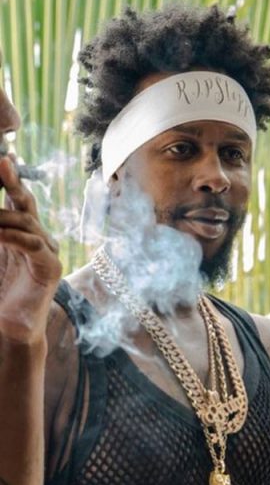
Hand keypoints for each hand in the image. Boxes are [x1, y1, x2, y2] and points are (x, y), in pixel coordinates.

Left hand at [0, 156, 61, 342]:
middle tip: (2, 161)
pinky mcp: (50, 268)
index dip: (9, 179)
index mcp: (22, 232)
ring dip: (3, 215)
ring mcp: (47, 251)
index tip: (3, 157)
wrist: (11, 327)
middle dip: (12, 181)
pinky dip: (14, 238)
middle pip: (26, 203)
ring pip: (27, 222)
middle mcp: (38, 237)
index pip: (16, 200)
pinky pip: (34, 246)